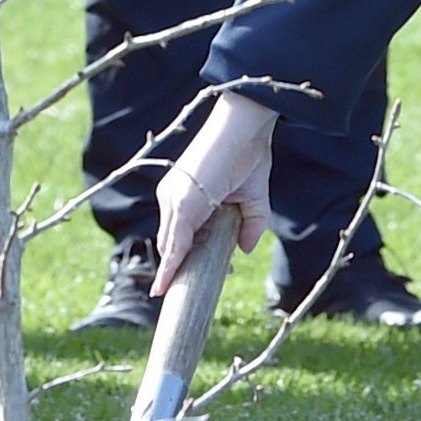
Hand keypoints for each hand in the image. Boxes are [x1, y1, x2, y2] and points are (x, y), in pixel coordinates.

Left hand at [154, 89, 278, 281]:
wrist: (246, 125)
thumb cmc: (249, 151)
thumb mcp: (253, 197)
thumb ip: (250, 224)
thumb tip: (243, 250)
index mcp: (184, 193)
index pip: (180, 234)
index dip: (186, 258)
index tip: (192, 277)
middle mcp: (173, 196)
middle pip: (172, 243)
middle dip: (181, 269)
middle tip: (189, 290)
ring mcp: (174, 198)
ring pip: (171, 246)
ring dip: (175, 271)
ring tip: (172, 294)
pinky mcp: (182, 202)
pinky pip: (175, 242)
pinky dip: (172, 265)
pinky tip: (167, 284)